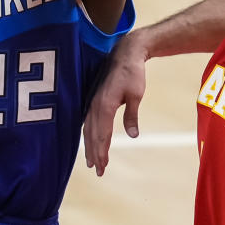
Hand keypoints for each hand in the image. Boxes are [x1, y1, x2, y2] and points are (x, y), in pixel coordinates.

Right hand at [83, 32, 148, 176]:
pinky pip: (87, 120)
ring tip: (91, 161)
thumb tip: (132, 135)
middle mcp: (95, 105)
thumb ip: (132, 115)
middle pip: (92, 135)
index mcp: (105, 105)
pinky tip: (89, 140)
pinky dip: (88, 134)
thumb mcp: (136, 94)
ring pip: (88, 129)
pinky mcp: (94, 98)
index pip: (102, 134)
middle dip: (95, 154)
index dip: (102, 152)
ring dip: (90, 146)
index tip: (103, 167)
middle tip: (98, 172)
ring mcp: (92, 101)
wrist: (125, 53)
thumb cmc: (133, 73)